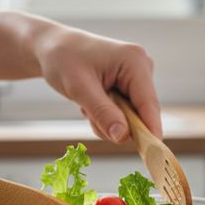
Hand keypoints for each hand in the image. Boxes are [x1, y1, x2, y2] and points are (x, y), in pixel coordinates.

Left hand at [35, 29, 161, 142]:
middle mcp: (142, 68)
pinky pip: (124, 113)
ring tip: (86, 103)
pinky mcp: (130, 85)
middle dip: (115, 122)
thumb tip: (123, 137)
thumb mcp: (79, 88)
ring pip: (131, 117)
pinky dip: (106, 114)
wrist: (53, 48)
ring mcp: (137, 77)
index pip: (149, 104)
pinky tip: (91, 101)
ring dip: (107, 119)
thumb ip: (103, 112)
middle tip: (89, 114)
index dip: (150, 131)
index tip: (152, 155)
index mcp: (135, 62)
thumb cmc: (63, 60)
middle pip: (141, 114)